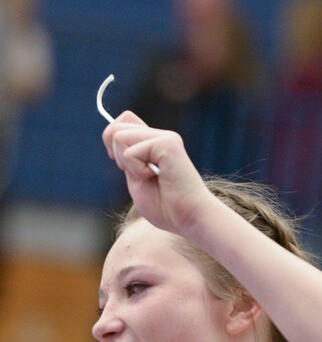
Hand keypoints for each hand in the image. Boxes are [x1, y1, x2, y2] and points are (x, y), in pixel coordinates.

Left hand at [102, 112, 211, 237]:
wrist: (189, 219)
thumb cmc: (166, 208)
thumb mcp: (136, 180)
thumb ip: (126, 158)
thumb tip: (111, 135)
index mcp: (155, 144)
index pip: (123, 123)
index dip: (112, 141)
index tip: (123, 165)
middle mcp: (161, 136)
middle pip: (117, 126)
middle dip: (117, 155)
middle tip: (140, 175)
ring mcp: (165, 138)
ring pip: (119, 135)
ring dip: (127, 163)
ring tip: (149, 176)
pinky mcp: (167, 143)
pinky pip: (131, 151)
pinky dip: (137, 170)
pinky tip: (156, 177)